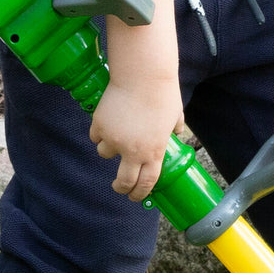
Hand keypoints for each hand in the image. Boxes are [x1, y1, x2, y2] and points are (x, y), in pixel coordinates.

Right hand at [90, 77, 184, 200]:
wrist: (143, 76)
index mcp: (154, 152)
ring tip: (117, 133)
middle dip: (121, 188)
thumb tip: (177, 133)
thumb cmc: (163, 93)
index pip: (146, 183)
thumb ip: (175, 128)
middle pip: (124, 181)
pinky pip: (96, 136)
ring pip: (105, 154)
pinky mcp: (100, 125)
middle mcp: (133, 151)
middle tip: (119, 187)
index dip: (140, 193)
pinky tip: (108, 121)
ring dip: (110, 148)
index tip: (135, 197)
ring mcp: (114, 139)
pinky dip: (100, 132)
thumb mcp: (175, 115)